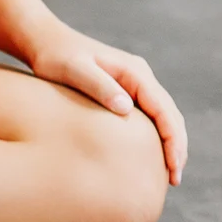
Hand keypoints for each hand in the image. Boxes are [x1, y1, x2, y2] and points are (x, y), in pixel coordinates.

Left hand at [22, 19, 186, 185]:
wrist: (44, 41)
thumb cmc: (55, 56)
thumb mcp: (74, 70)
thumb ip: (99, 86)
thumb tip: (126, 108)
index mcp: (134, 71)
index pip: (164, 109)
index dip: (173, 140)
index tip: (174, 167)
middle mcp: (140, 75)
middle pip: (170, 114)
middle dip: (177, 146)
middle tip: (174, 180)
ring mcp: (134, 82)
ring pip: (163, 116)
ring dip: (170, 142)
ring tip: (169, 174)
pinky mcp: (124, 90)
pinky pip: (149, 116)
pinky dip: (157, 136)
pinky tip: (150, 156)